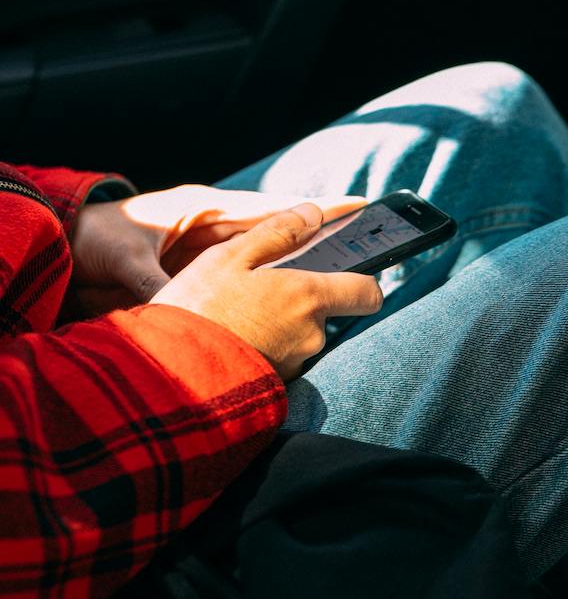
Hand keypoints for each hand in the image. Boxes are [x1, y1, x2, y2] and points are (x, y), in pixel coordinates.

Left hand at [69, 184, 367, 316]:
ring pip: (267, 259)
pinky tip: (290, 307)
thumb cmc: (97, 237)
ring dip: (299, 267)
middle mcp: (216, 229)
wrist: (70, 243)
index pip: (271, 208)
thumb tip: (177, 314)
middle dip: (321, 238)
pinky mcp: (202, 274)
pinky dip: (267, 291)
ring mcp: (211, 251)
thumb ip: (154, 283)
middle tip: (367, 247)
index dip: (315, 209)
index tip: (357, 207)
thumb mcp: (126, 256)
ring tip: (342, 281)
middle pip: (280, 234)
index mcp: (205, 210)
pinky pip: (244, 281)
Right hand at [150, 201, 382, 380]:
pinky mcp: (276, 386)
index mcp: (307, 297)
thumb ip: (276, 232)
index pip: (367, 292)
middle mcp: (312, 335)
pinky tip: (234, 339)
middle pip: (326, 313)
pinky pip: (280, 358)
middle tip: (258, 291)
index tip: (345, 273)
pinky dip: (265, 347)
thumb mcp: (229, 256)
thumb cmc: (197, 308)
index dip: (361, 281)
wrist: (168, 374)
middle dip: (300, 301)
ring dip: (279, 324)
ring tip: (238, 316)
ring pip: (300, 336)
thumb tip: (312, 212)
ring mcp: (295, 364)